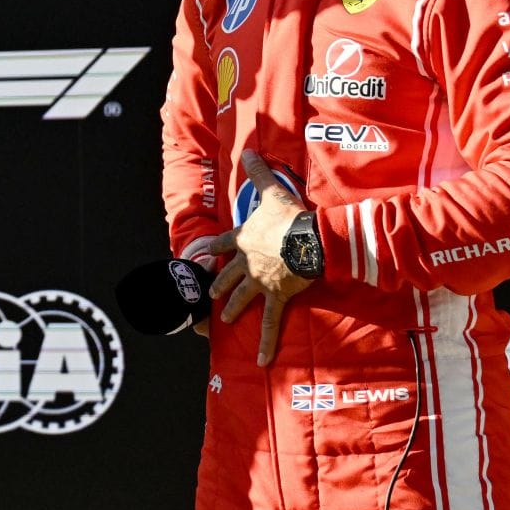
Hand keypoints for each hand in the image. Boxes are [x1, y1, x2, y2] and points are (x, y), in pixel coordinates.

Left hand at [195, 148, 316, 366]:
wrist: (308, 239)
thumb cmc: (291, 216)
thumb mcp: (271, 192)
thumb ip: (258, 172)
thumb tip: (249, 148)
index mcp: (243, 239)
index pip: (220, 246)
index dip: (211, 252)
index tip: (201, 260)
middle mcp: (245, 263)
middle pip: (227, 276)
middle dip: (218, 286)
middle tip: (210, 295)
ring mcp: (259, 282)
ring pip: (241, 298)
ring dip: (232, 309)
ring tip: (223, 320)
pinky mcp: (276, 296)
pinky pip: (269, 323)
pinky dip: (265, 343)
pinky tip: (260, 361)